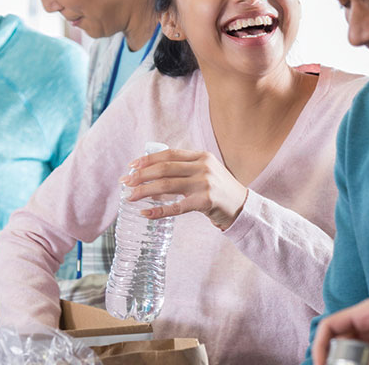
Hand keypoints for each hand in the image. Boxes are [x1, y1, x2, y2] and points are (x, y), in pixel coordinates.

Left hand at [121, 149, 247, 230]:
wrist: (242, 206)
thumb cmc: (220, 189)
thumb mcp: (207, 170)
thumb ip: (186, 167)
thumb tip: (153, 171)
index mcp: (201, 156)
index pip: (168, 154)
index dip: (147, 159)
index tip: (131, 166)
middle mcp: (203, 167)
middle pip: (164, 168)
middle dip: (141, 175)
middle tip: (126, 182)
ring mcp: (205, 184)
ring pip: (166, 186)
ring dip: (144, 191)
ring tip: (130, 196)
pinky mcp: (205, 202)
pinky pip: (176, 207)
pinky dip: (158, 211)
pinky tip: (146, 213)